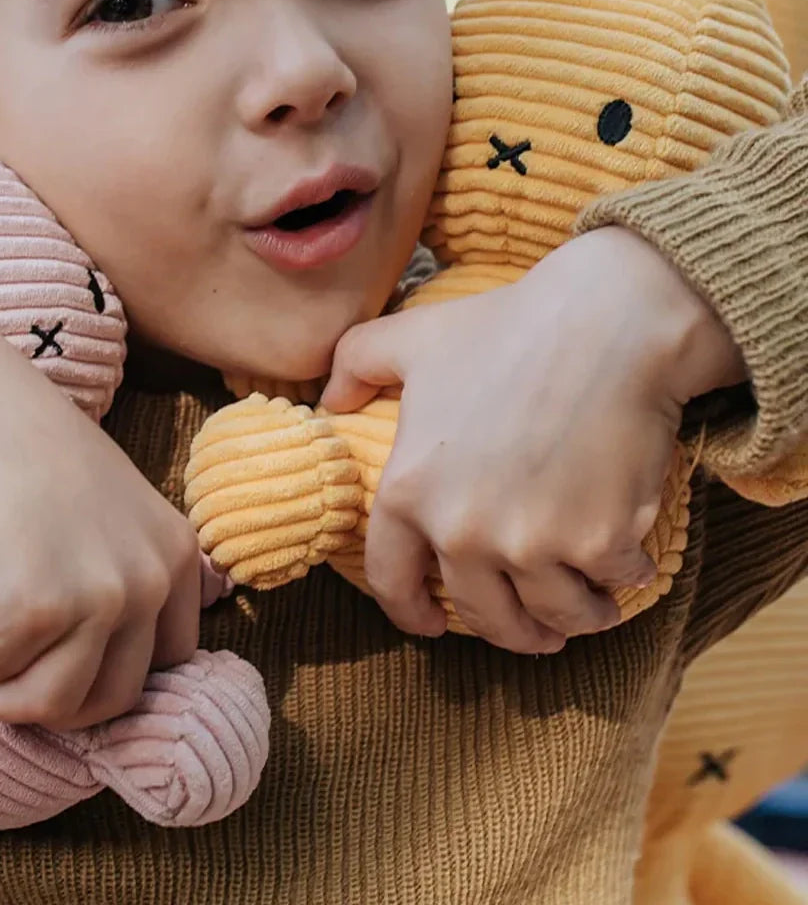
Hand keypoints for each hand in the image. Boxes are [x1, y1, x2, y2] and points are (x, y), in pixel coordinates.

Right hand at [0, 295, 201, 728]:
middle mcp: (153, 577)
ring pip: (50, 706)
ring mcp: (101, 596)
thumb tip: (94, 686)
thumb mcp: (100, 518)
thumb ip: (116, 583)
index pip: (169, 665)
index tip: (54, 648)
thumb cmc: (13, 459)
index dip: (102, 668)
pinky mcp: (37, 609)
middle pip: (111, 700)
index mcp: (176, 554)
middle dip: (44, 687)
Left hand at [321, 227, 744, 654]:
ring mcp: (531, 544)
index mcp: (408, 491)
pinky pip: (612, 583)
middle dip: (509, 631)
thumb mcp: (410, 337)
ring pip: (553, 617)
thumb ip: (355, 366)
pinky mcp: (599, 543)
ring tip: (586, 609)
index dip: (410, 612)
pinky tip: (625, 562)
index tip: (430, 624)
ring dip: (570, 619)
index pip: (392, 580)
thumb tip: (330, 403)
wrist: (607, 323)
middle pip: (484, 615)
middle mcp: (461, 531)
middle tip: (530, 629)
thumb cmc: (504, 328)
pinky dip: (620, 578)